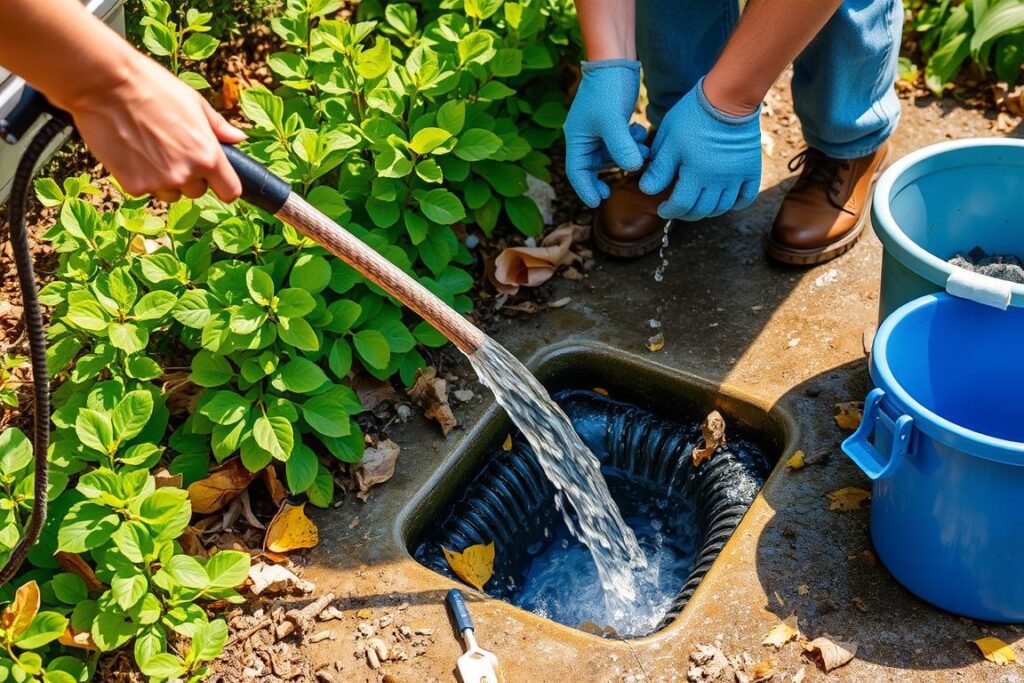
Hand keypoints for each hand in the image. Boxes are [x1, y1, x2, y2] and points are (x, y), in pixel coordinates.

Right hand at [62, 54, 244, 203]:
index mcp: (208, 155)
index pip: (230, 191)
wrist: (105, 85)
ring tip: (150, 149)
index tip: (216, 179)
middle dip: (190, 177)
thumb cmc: (151, 87)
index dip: (224, 185)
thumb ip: (219, 127)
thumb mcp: (194, 103)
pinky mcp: (133, 186)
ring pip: (171, 194)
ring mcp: (159, 182)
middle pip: (198, 192)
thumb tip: (239, 138)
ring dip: (165, 179)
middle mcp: (186, 174)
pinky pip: (145, 190)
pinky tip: (132, 152)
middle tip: (172, 150)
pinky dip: (140, 177)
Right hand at [563, 59, 648, 207]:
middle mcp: (584, 136)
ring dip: (626, 157)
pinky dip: (631, 143)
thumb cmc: (607, 88)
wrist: (614, 58)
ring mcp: (598, 129)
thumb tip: (633, 169)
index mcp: (576, 138)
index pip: (576, 172)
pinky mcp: (611, 121)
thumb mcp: (613, 121)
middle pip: (591, 166)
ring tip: (642, 153)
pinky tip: (641, 135)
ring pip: (610, 154)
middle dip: (606, 176)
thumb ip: (621, 148)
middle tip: (613, 190)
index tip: (596, 203)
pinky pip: (619, 142)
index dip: (585, 189)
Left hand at [639, 77, 760, 220]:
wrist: (728, 97)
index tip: (662, 209)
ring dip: (708, 211)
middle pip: (702, 210)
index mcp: (695, 174)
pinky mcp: (751, 169)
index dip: (669, 211)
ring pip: (723, 207)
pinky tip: (724, 201)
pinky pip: (746, 197)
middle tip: (678, 208)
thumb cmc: (693, 115)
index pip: (681, 205)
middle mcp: (718, 180)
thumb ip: (659, 168)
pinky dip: (735, 204)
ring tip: (698, 204)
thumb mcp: (669, 140)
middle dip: (686, 213)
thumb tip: (647, 189)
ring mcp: (737, 176)